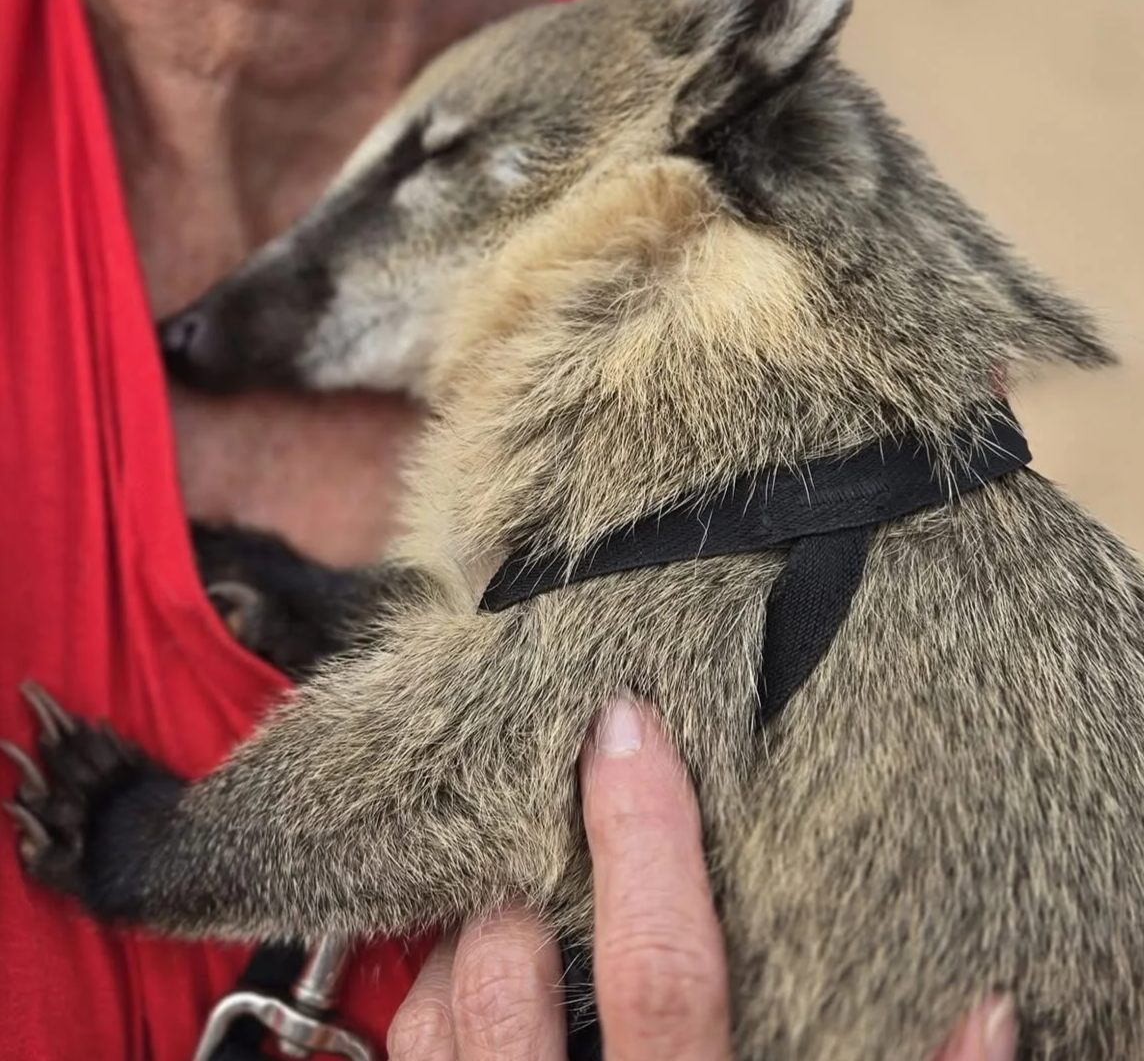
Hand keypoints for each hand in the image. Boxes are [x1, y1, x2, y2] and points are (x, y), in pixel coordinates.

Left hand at [385, 697, 1017, 1060]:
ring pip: (428, 1023)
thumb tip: (986, 1014)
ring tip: (503, 895)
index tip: (629, 726)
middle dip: (520, 881)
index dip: (649, 839)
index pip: (663, 975)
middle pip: (510, 981)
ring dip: (460, 939)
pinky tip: (456, 989)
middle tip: (548, 820)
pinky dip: (420, 1014)